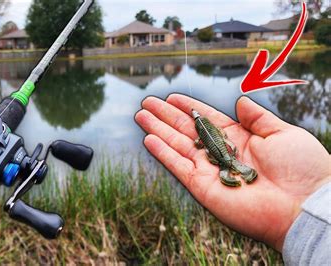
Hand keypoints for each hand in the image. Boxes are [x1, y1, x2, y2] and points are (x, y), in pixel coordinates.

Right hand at [135, 94, 330, 250]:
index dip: (188, 107)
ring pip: (177, 146)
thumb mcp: (282, 132)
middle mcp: (221, 154)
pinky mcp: (202, 187)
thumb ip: (257, 117)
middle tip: (147, 103)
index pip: (206, 119)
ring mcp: (210, 171)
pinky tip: (149, 139)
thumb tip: (241, 100)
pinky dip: (163, 153)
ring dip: (158, 131)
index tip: (171, 97)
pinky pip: (178, 167)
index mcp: (239, 139)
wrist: (305, 204)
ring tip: (141, 116)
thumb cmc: (301, 167)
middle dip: (166, 116)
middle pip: (186, 131)